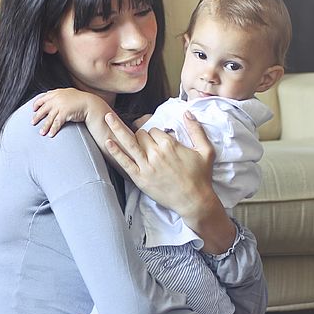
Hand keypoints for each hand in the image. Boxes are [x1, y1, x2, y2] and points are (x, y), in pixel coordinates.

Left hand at [31, 89, 96, 136]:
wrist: (90, 103)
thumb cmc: (80, 99)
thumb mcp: (68, 93)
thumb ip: (59, 94)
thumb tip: (50, 95)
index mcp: (57, 93)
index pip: (43, 98)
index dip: (37, 104)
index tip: (34, 109)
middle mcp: (57, 99)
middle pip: (43, 109)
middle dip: (37, 116)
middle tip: (33, 123)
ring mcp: (60, 106)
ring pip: (49, 118)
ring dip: (44, 126)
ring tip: (41, 133)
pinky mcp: (65, 113)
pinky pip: (56, 123)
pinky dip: (53, 129)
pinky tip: (50, 134)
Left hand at [105, 110, 234, 252]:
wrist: (194, 200)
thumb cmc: (201, 177)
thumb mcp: (206, 151)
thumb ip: (197, 130)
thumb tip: (187, 112)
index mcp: (170, 145)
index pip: (154, 130)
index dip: (154, 133)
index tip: (156, 138)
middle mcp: (156, 153)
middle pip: (141, 135)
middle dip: (141, 134)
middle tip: (144, 140)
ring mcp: (146, 166)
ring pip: (129, 142)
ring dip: (117, 128)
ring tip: (107, 117)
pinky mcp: (140, 178)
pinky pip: (125, 162)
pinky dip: (116, 152)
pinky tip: (108, 142)